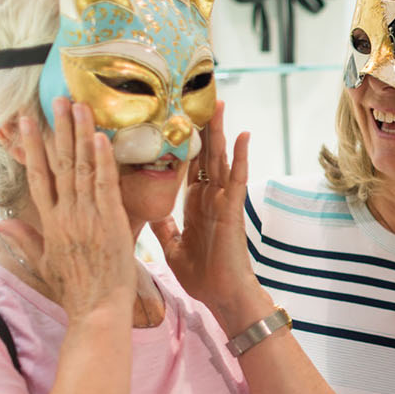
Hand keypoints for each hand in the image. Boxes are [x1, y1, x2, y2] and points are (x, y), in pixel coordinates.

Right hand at [0, 98, 136, 318]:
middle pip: (60, 163)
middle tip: (58, 99)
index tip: (28, 121)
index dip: (32, 146)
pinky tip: (101, 137)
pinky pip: (106, 184)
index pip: (38, 175)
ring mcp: (87, 215)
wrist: (97, 309)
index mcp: (50, 222)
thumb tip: (0, 224)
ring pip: (83, 167)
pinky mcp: (110, 221)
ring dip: (82, 134)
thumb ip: (24, 240)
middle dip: (59, 129)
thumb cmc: (75, 289)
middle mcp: (65, 213)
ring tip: (80, 105)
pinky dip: (103, 160)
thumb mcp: (44, 263)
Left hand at [150, 102, 268, 332]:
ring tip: (217, 102)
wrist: (221, 296)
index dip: (181, 141)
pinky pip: (238, 178)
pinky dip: (241, 157)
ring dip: (219, 131)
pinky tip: (243, 135)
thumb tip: (151, 211)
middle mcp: (210, 197)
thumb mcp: (172, 246)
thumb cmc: (202, 276)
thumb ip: (164, 226)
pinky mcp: (233, 210)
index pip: (187, 165)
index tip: (174, 117)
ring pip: (221, 158)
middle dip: (200, 126)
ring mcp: (224, 201)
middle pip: (205, 154)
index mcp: (194, 204)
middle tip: (196, 96)